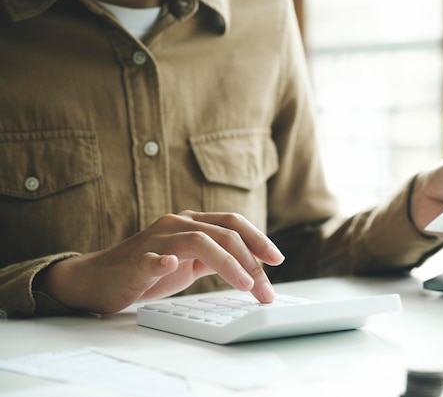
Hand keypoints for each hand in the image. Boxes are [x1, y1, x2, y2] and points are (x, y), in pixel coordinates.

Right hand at [35, 211, 284, 313]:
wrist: (98, 279)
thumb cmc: (147, 270)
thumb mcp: (190, 262)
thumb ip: (216, 257)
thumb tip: (253, 265)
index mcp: (191, 223)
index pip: (232, 222)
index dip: (258, 238)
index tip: (277, 259)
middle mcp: (176, 224)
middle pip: (223, 231)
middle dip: (252, 259)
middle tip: (266, 286)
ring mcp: (155, 240)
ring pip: (198, 240)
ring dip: (227, 262)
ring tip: (246, 285)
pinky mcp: (135, 260)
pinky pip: (150, 257)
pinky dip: (162, 261)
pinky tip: (172, 266)